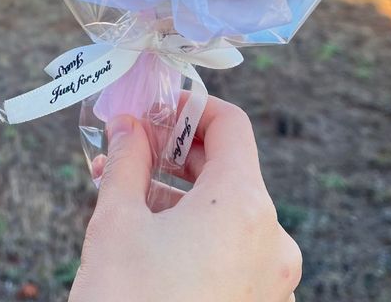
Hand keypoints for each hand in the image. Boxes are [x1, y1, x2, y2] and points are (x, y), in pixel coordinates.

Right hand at [69, 96, 301, 301]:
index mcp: (244, 205)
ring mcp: (271, 280)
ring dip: (177, 193)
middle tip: (128, 148)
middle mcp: (272, 239)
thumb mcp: (117, 220)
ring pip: (225, 212)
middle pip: (228, 168)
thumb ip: (126, 160)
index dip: (190, 108)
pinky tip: (149, 237)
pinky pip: (231, 249)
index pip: (231, 126)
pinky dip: (194, 231)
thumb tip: (127, 125)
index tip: (154, 110)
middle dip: (173, 152)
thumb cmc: (128, 299)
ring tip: (124, 193)